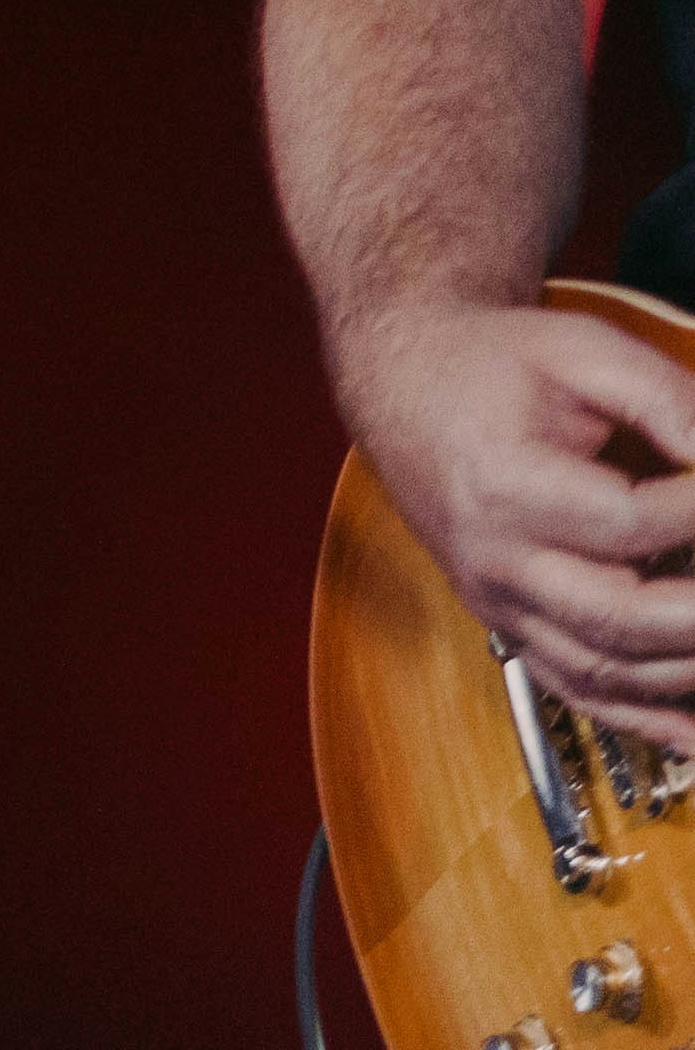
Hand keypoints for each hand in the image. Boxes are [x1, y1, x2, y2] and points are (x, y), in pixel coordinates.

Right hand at [342, 295, 694, 747]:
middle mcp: (494, 556)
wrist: (403, 379)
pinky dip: (645, 719)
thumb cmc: (489, 362)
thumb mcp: (586, 351)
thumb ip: (674, 404)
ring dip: (689, 670)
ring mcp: (497, 598)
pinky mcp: (506, 619)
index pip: (631, 522)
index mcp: (503, 484)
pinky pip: (576, 690)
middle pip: (622, 619)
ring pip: (606, 669)